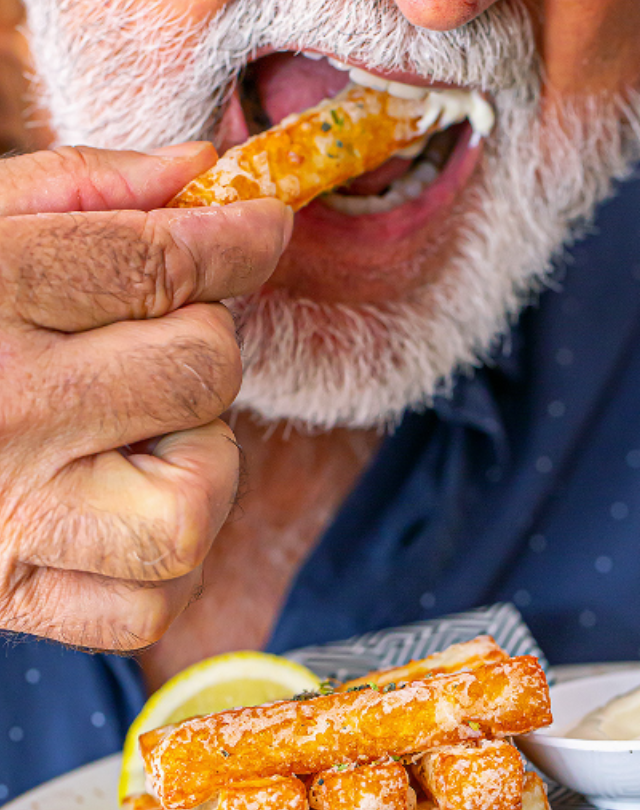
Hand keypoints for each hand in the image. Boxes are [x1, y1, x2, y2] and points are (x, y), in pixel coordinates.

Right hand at [0, 143, 291, 649]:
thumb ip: (84, 189)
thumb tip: (200, 172)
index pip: (156, 264)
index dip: (235, 241)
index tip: (261, 230)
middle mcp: (2, 412)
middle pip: (201, 372)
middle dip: (203, 345)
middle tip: (156, 345)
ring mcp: (12, 520)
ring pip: (194, 504)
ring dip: (201, 460)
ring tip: (140, 434)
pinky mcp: (16, 595)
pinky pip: (152, 603)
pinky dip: (168, 558)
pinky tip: (127, 507)